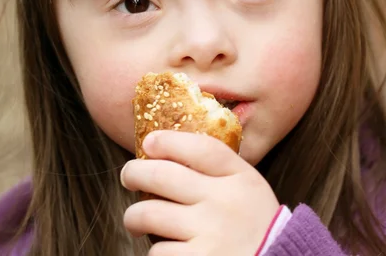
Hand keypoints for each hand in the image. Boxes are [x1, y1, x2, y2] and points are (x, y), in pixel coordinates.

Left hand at [121, 130, 280, 255]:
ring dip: (134, 216)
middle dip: (135, 173)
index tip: (150, 142)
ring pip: (149, 213)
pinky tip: (166, 249)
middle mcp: (224, 202)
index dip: (170, 141)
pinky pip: (157, 252)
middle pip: (163, 175)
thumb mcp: (250, 191)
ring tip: (136, 220)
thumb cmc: (256, 228)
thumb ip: (221, 173)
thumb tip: (170, 155)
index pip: (201, 148)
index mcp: (241, 179)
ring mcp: (210, 233)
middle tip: (129, 176)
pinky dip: (157, 251)